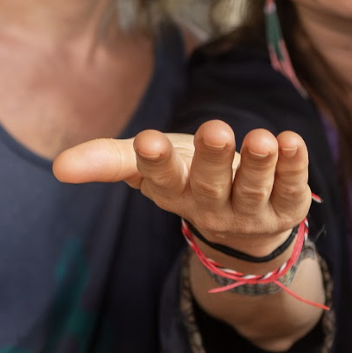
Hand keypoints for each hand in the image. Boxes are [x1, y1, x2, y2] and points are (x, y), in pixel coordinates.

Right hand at [53, 121, 310, 255]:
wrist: (245, 222)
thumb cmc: (190, 177)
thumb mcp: (150, 165)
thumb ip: (109, 160)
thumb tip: (58, 167)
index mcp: (173, 192)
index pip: (160, 178)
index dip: (155, 162)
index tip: (149, 140)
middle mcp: (210, 205)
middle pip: (209, 183)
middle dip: (213, 159)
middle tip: (216, 130)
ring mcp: (250, 211)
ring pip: (253, 188)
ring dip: (258, 163)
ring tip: (261, 139)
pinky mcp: (286, 207)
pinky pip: (291, 187)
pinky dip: (293, 165)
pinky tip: (291, 141)